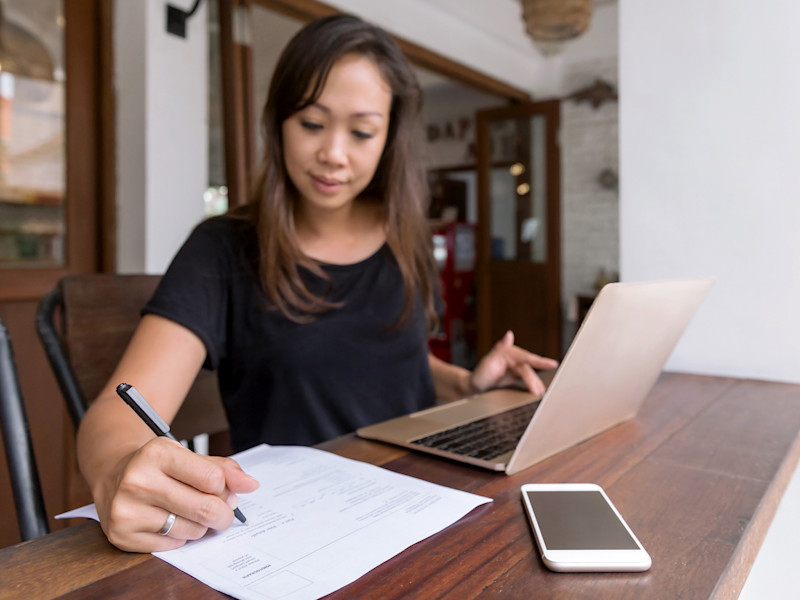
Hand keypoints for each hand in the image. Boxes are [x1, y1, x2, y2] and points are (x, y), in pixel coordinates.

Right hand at [94, 437, 258, 551]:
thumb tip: (250, 485)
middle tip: (221, 511)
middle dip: (222, 514)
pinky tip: (168, 520)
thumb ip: (223, 469)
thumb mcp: (188, 456)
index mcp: (158, 453)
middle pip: (205, 509)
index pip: (212, 478)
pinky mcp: (122, 535)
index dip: (225, 488)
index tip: (222, 489)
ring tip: (187, 511)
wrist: (112, 473)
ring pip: (192, 530)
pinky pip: (172, 545)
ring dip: (199, 525)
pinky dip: (179, 536)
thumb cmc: (158, 465)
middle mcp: (138, 480)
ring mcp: (127, 510)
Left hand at [470, 331, 558, 396]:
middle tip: (537, 392)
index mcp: (509, 352)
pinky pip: (528, 381)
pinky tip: (539, 393)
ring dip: (536, 385)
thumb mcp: (488, 361)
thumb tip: (509, 334)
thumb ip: (499, 348)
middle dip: (533, 381)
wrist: (475, 386)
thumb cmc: (479, 374)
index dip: (540, 361)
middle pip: (528, 370)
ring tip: (541, 394)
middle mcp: (515, 359)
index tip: (552, 364)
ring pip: (529, 376)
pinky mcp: (517, 376)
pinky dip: (533, 386)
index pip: (526, 357)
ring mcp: (516, 367)